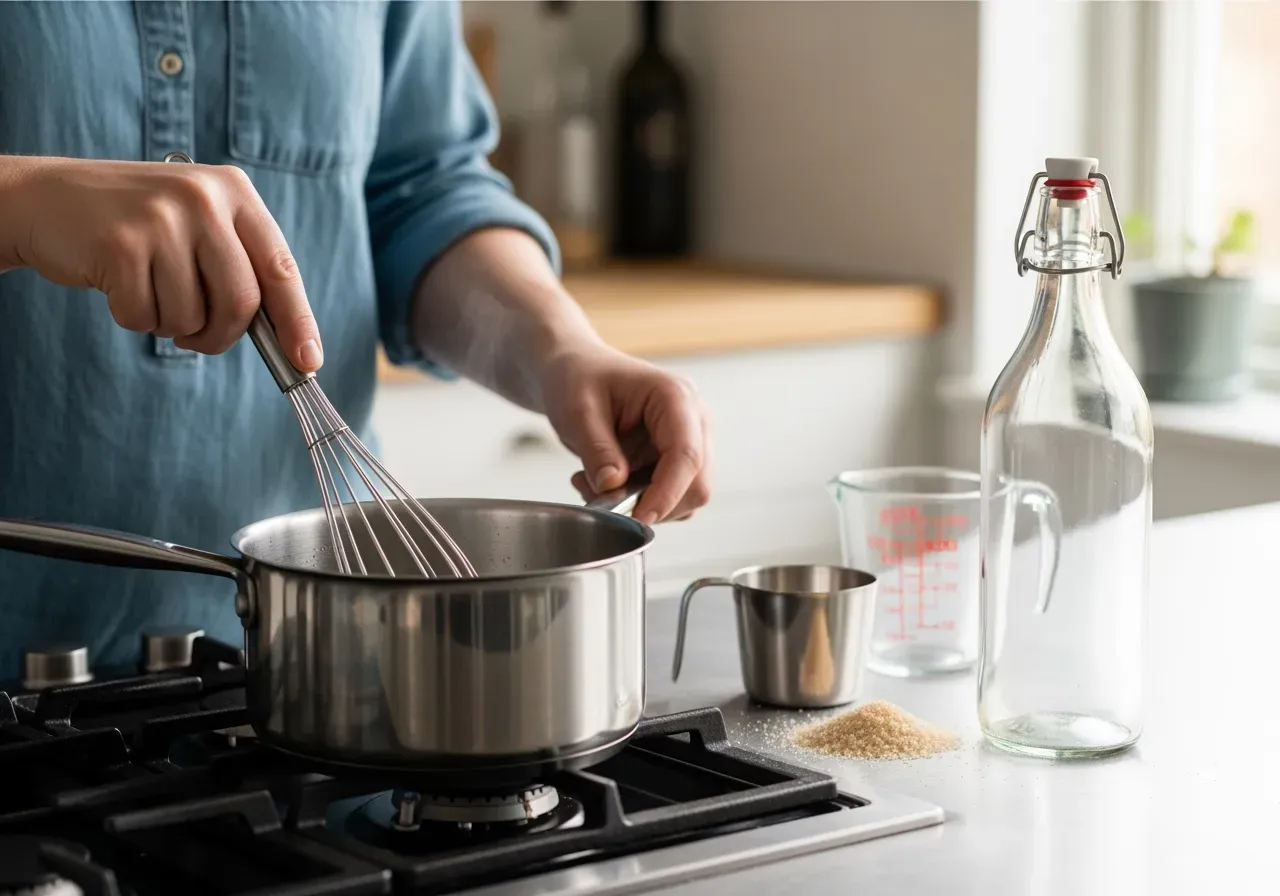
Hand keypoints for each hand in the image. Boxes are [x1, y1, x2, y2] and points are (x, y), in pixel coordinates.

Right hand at [0, 156, 320, 367]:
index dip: (298, 320)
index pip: (280, 267)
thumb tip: (290, 342)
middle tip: (198, 336)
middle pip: (242, 303)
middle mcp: (203, 198)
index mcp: (233, 191)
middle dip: (222, 336)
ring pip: (193, 315)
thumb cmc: (137, 225)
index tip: (308, 361)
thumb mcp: (199, 225)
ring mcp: (161, 218)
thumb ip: (241, 268)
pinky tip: (119, 285)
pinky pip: (144, 316)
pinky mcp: (120, 244)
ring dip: (172, 325)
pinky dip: (134, 317)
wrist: (46, 198)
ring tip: (150, 291)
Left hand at [539, 343, 711, 524]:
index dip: (667, 493)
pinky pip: (671, 495)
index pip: (687, 455)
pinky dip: (641, 502)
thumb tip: (613, 486)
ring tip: (596, 484)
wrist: (575, 370)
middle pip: (697, 483)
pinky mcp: (676, 458)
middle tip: (603, 499)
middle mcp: (693, 419)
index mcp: (675, 397)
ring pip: (687, 496)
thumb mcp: (577, 411)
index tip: (638, 517)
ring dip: (644, 504)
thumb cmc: (579, 378)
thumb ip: (597, 450)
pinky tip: (609, 483)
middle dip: (654, 503)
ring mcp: (689, 440)